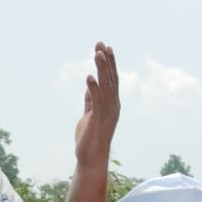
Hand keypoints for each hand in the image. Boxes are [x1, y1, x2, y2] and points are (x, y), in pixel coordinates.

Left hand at [73, 43, 119, 166]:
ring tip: (97, 53)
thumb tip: (90, 88)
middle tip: (101, 43)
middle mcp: (113, 106)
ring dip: (101, 70)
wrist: (91, 157)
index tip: (105, 47)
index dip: (109, 63)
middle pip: (111, 79)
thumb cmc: (90, 138)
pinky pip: (97, 102)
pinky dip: (93, 89)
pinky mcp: (99, 120)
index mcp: (111, 104)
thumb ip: (91, 101)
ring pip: (105, 87)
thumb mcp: (89, 115)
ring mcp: (107, 113)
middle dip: (106, 61)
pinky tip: (89, 77)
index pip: (112, 79)